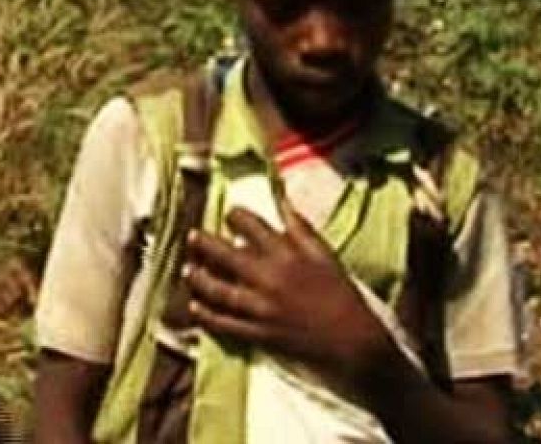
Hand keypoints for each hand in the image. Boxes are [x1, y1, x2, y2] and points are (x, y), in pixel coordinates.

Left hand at [182, 194, 394, 393]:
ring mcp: (260, 307)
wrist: (352, 340)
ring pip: (218, 290)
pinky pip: (225, 323)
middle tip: (191, 236)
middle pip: (225, 255)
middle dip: (204, 243)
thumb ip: (300, 227)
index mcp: (286, 254)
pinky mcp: (259, 333)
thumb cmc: (341, 294)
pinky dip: (207, 316)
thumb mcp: (324, 255)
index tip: (228, 214)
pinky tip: (194, 308)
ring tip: (188, 271)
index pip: (250, 225)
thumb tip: (281, 200)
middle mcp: (268, 277)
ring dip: (199, 279)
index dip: (235, 216)